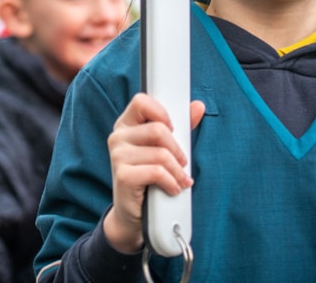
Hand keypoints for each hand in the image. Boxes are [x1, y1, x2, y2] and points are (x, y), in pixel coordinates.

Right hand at [102, 95, 205, 253]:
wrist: (134, 213)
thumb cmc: (150, 177)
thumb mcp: (166, 149)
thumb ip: (181, 127)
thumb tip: (198, 106)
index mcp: (126, 125)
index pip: (141, 101)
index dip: (161, 113)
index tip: (172, 129)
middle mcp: (118, 137)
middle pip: (158, 130)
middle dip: (177, 150)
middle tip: (182, 163)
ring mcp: (117, 156)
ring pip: (161, 154)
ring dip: (178, 171)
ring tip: (180, 180)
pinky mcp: (123, 176)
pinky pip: (157, 172)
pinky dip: (171, 182)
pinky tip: (173, 188)